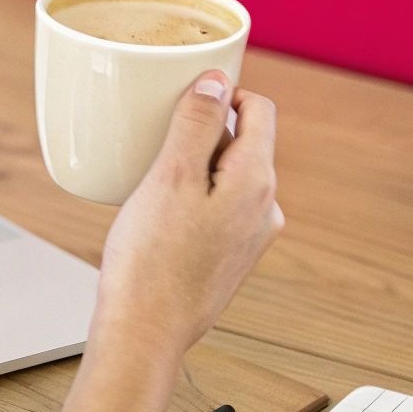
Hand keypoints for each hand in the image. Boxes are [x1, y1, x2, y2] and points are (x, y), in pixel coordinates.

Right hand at [45, 70, 282, 411]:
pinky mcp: (233, 255)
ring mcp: (252, 235)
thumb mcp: (170, 176)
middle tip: (159, 141)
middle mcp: (266, 208)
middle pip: (244, 141)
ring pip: (229, 175)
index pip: (260, 110)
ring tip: (155, 183)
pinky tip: (161, 214)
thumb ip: (197, 124)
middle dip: (203, 132)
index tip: (185, 96)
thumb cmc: (152, 259)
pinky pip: (220, 206)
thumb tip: (217, 81)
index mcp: (257, 182)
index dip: (224, 92)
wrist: (146, 330)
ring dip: (196, 166)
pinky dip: (195, 196)